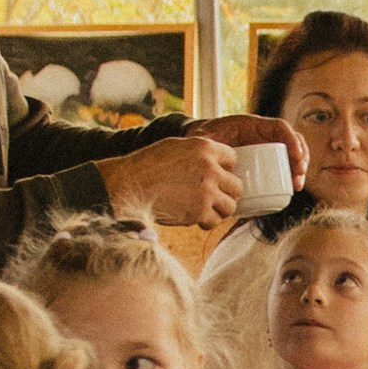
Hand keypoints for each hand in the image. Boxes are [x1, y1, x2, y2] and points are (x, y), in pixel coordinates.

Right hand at [95, 114, 303, 233]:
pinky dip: (207, 221)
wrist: (130, 186)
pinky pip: (215, 221)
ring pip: (231, 206)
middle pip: (237, 185)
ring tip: (205, 208)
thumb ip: (198, 153)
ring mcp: (207, 191)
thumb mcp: (176, 147)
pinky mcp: (200, 211)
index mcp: (205, 147)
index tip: (216, 176)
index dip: (225, 169)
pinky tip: (195, 217)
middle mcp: (210, 168)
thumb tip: (214, 161)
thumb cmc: (147, 166)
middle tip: (212, 196)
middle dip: (226, 192)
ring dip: (219, 209)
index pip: (233, 158)